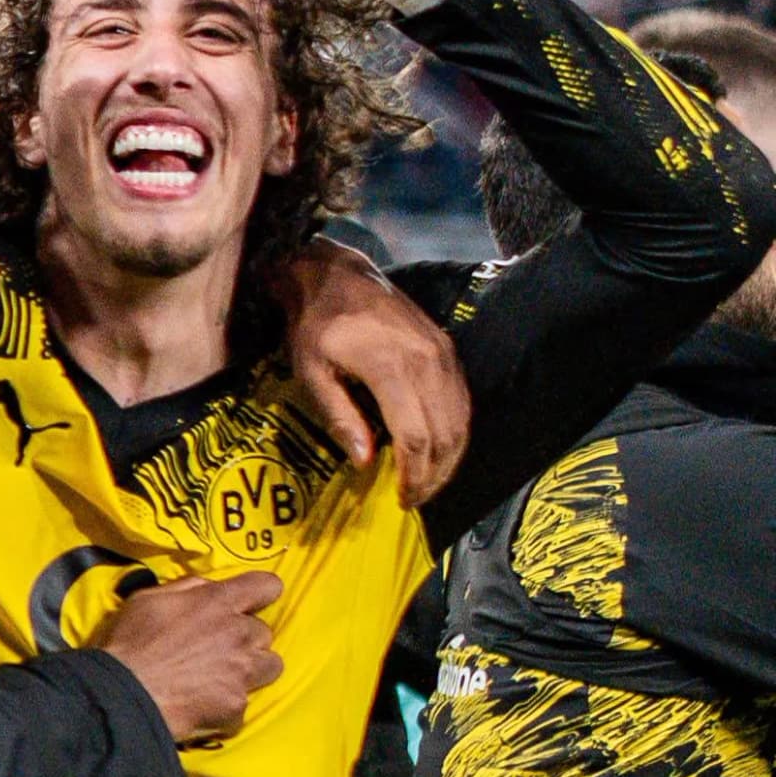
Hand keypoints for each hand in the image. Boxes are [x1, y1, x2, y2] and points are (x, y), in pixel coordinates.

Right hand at [94, 571, 284, 744]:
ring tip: (223, 677)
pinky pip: (243, 701)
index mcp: (218, 602)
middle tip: (218, 649)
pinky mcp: (237, 705)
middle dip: (245, 638)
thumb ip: (187, 589)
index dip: (261, 593)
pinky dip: (227, 704)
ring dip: (251, 669)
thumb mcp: (148, 599)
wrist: (121, 696)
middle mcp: (239, 634)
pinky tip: (204, 704)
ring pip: (270, 665)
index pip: (268, 585)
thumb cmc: (129, 644)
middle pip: (264, 632)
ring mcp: (243, 671)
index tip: (249, 604)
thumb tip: (210, 587)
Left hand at [281, 239, 466, 506]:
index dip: (413, 475)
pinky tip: (441, 452)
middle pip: (445, 434)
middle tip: (415, 500)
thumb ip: (341, 418)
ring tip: (429, 484)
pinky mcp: (448, 350)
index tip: (401, 499)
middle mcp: (428, 362)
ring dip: (450, 458)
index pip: (415, 437)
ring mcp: (443, 354)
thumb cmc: (316, 326)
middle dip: (434, 475)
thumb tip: (365, 463)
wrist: (336, 276)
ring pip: (461, 420)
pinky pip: (463, 400)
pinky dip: (456, 432)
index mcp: (392, 368)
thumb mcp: (313, 374)